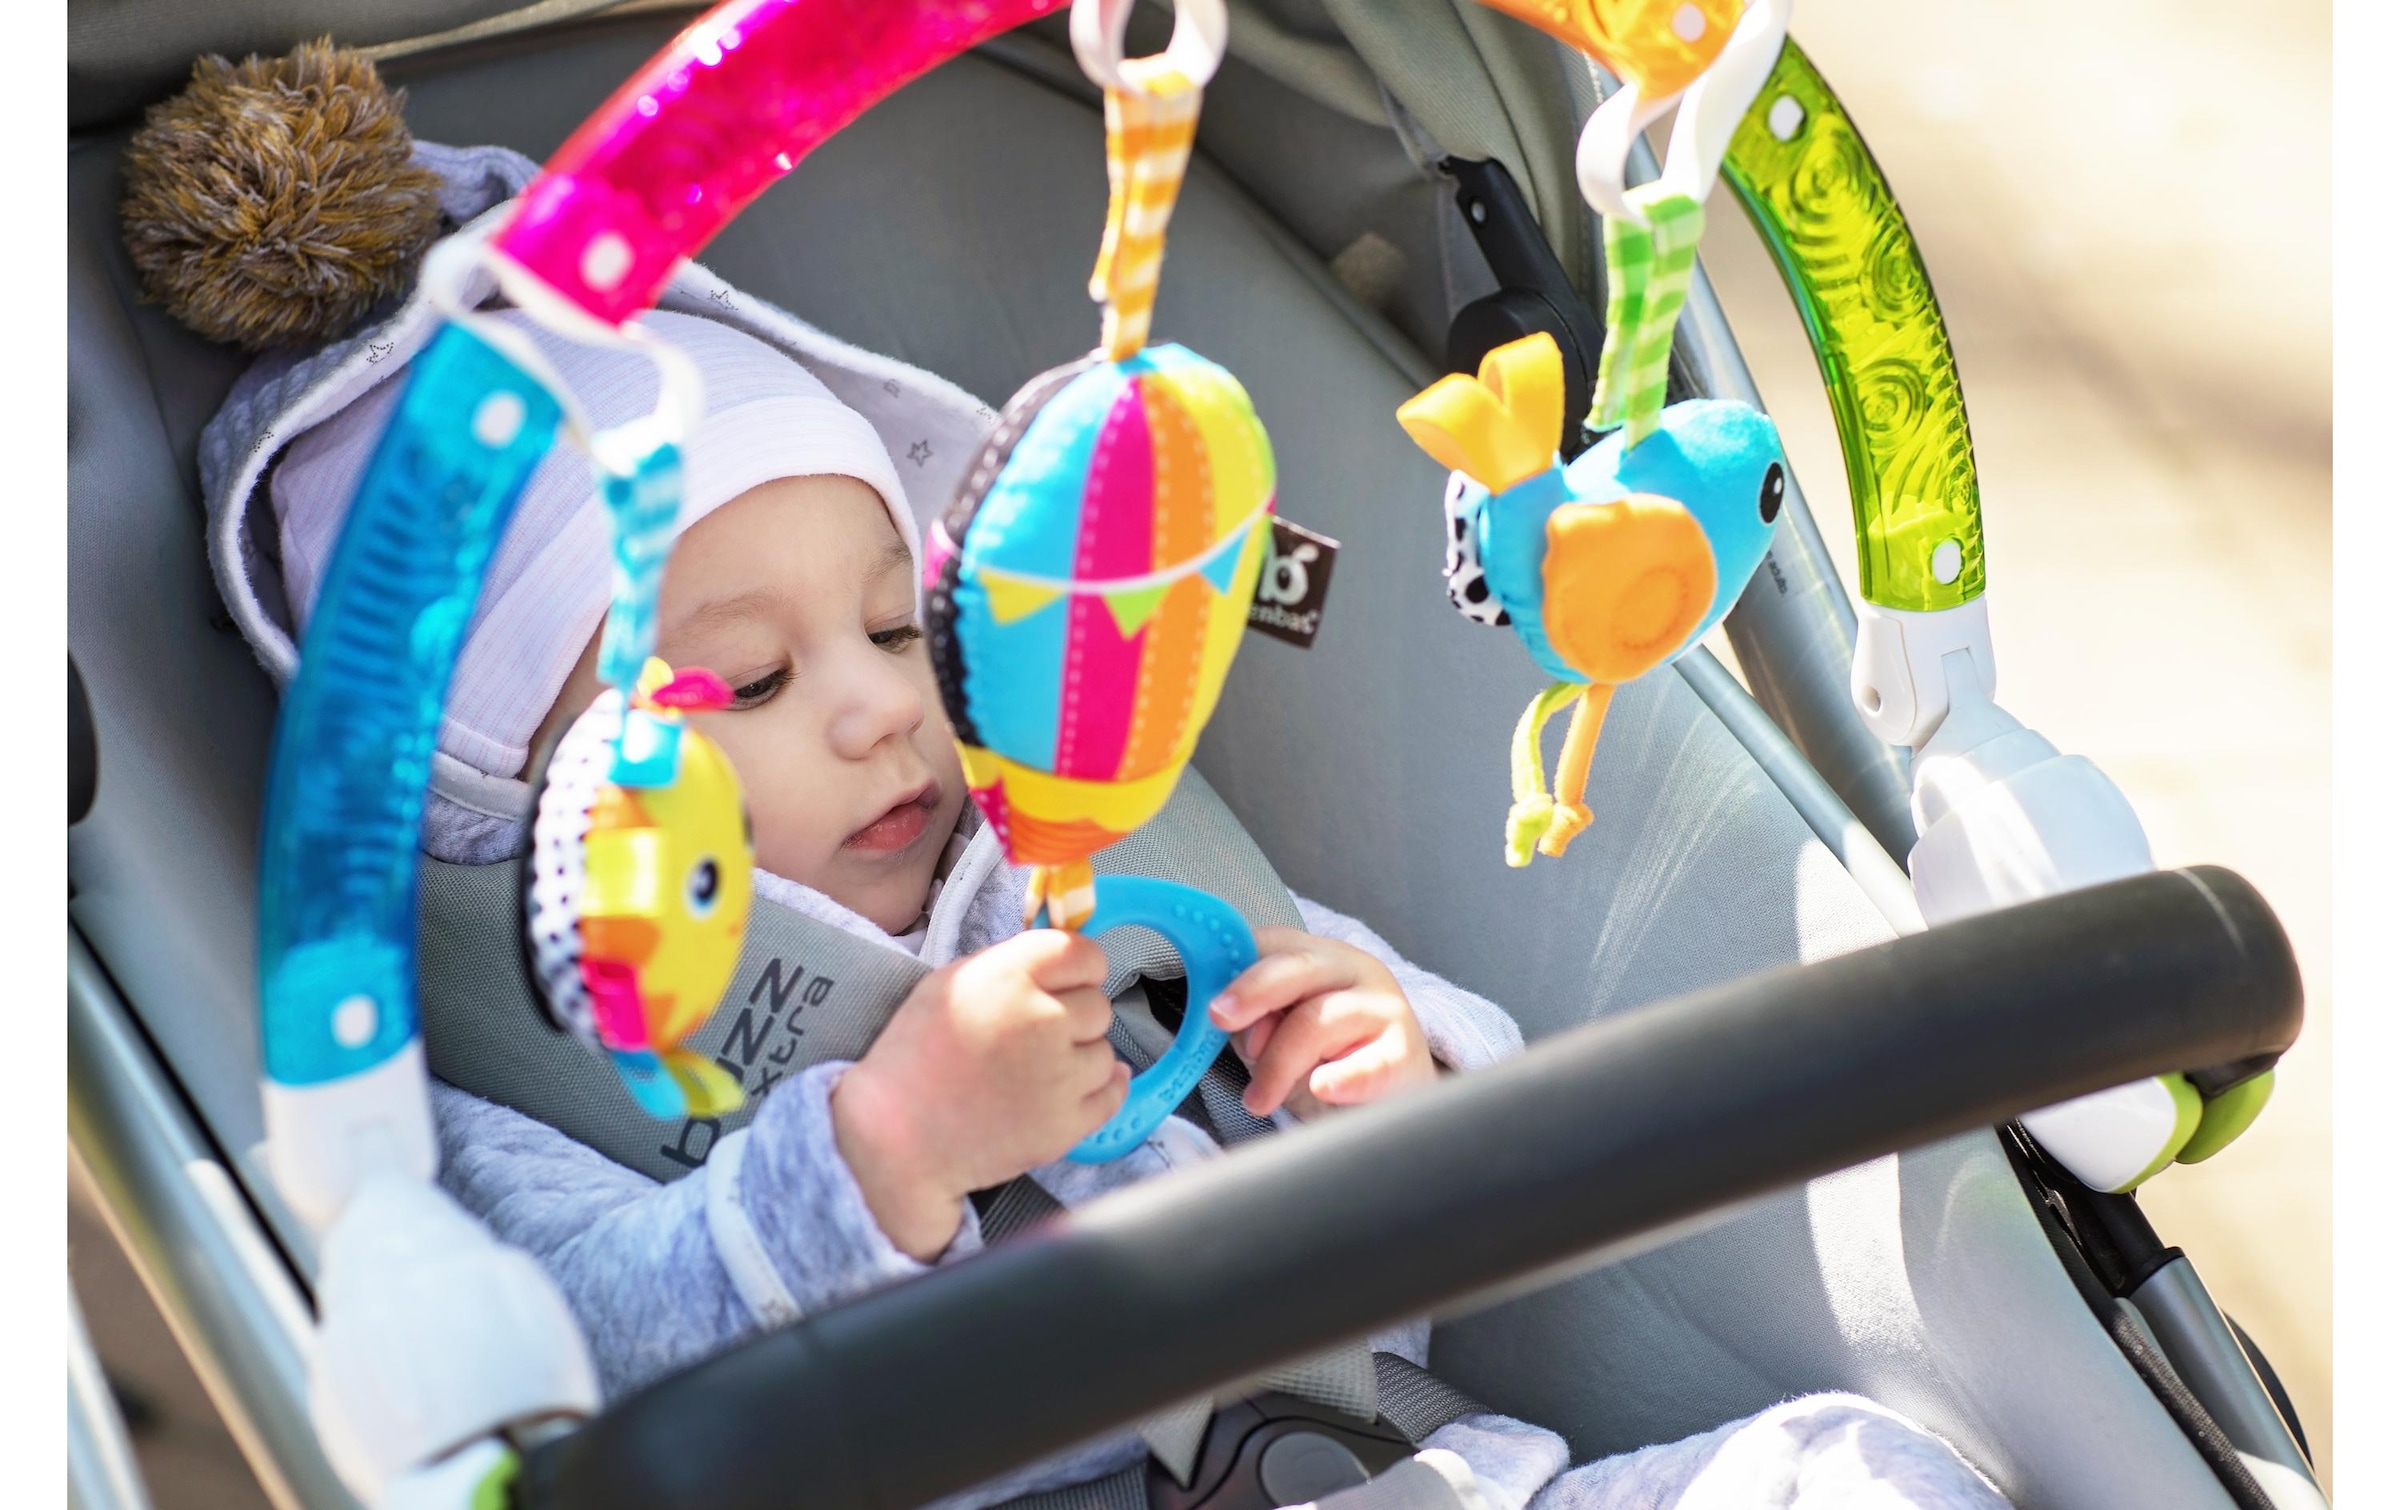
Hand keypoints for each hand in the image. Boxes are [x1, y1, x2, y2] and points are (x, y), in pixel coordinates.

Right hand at [832, 930, 1127, 1258]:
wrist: (896, 1137)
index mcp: (1010, 978)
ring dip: (1079, 1058)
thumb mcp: (951, 983)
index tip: (1068, 983)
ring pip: (1105, 1051)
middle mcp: (1042, 1021)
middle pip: (1098, 1005)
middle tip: (1035, 1037)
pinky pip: (1113, 1093)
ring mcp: (1059, 1076)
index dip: (1080, 968)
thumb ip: (1011, 966)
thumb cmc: (915, 1057)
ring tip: (1034, 1073)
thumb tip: (1061, 963)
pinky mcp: (1067, 1124)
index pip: (1084, 954)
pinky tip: (1069, 1090)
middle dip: (1073, 1017)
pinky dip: (1099, 1091)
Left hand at [1207, 927, 1436, 1120]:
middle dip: (1253, 990)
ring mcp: (1383, 1008)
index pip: (1272, 944)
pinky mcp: (1404, 1054)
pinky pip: (1371, 1063)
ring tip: (1258, 1100)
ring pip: (1319, 1019)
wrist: (1393, 1097)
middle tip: (1219, 1018)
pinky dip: (1343, 1077)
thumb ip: (1254, 1020)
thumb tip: (1223, 1017)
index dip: (1235, 970)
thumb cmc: (1330, 1060)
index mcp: (1318, 958)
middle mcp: (1353, 971)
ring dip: (1278, 1063)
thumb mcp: (1283, 1034)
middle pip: (1298, 967)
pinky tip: (1322, 1086)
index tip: (1209, 1003)